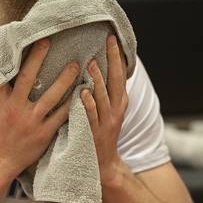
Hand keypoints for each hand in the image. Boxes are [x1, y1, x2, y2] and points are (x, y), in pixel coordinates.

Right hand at [0, 39, 79, 177]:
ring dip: (64, 80)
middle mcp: (15, 108)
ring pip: (51, 96)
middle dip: (39, 58)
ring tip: (76, 66)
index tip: (23, 38)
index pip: (6, 71)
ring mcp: (31, 121)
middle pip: (28, 78)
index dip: (14, 53)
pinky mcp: (44, 133)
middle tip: (51, 40)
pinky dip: (72, 105)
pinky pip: (61, 117)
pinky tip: (83, 93)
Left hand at [82, 35, 129, 187]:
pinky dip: (87, 104)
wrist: (104, 164)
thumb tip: (95, 66)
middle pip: (116, 81)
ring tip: (91, 63)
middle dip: (113, 60)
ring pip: (103, 97)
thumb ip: (104, 91)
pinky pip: (90, 116)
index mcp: (120, 102)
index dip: (117, 56)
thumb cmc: (101, 132)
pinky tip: (81, 92)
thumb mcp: (108, 110)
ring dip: (98, 80)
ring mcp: (106, 122)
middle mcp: (116, 110)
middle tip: (108, 41)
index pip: (120, 74)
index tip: (113, 38)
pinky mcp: (94, 133)